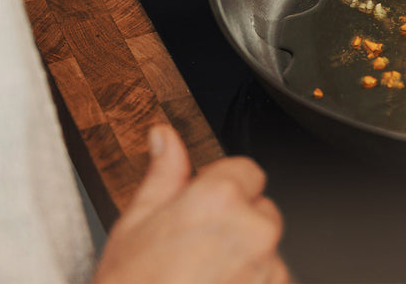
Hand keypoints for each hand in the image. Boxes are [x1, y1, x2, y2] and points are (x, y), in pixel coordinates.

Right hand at [92, 125, 287, 283]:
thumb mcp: (135, 223)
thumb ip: (163, 174)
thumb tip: (166, 137)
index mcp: (219, 198)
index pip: (247, 171)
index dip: (223, 189)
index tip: (205, 209)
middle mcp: (252, 230)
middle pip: (261, 212)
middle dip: (237, 227)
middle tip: (197, 252)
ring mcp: (268, 269)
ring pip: (267, 254)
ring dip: (246, 264)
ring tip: (202, 281)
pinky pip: (271, 283)